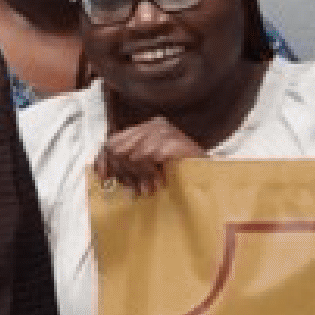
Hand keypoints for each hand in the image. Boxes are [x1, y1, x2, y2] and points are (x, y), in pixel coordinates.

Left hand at [92, 118, 208, 192]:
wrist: (214, 177)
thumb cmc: (182, 174)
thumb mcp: (149, 168)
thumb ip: (128, 165)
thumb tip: (100, 171)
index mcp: (146, 129)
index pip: (112, 141)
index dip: (105, 160)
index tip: (105, 179)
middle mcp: (154, 125)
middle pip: (118, 147)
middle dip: (124, 172)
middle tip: (135, 189)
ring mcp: (165, 131)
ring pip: (133, 154)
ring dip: (139, 176)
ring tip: (149, 189)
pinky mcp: (174, 140)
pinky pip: (150, 157)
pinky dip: (152, 173)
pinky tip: (159, 182)